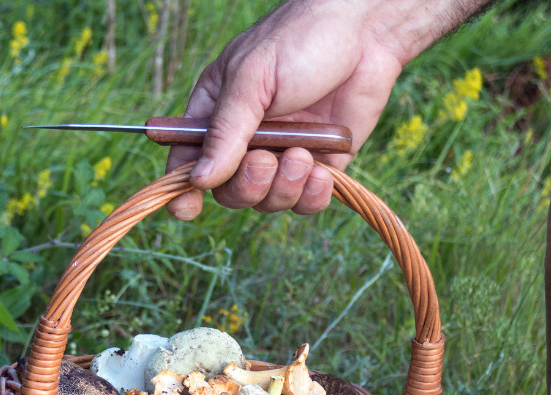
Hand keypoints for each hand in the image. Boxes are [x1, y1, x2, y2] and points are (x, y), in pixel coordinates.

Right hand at [166, 0, 467, 219]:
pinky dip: (311, 196)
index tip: (187, 209)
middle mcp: (247, 140)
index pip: (187, 160)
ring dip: (282, 188)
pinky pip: (306, 202)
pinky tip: (321, 172)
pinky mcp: (322, 164)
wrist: (367, 30)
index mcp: (217, 114)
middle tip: (265, 160)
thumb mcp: (251, 79)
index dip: (183, 188)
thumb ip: (226, 132)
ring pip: (267, 201)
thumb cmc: (300, 39)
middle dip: (246, 185)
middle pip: (229, 191)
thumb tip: (199, 180)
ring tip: (302, 154)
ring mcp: (283, 154)